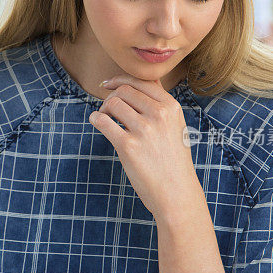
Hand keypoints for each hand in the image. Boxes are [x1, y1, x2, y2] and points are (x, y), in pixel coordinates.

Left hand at [88, 74, 197, 220]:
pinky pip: (103, 121)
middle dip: (111, 97)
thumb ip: (160, 106)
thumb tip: (136, 85)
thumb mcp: (176, 127)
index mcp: (172, 107)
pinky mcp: (128, 146)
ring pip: (113, 104)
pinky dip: (95, 119)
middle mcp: (159, 114)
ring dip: (103, 109)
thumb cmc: (173, 161)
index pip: (141, 81)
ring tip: (105, 119)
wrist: (176, 193)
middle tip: (107, 109)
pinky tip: (96, 122)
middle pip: (124, 91)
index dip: (120, 79)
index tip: (108, 84)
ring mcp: (144, 129)